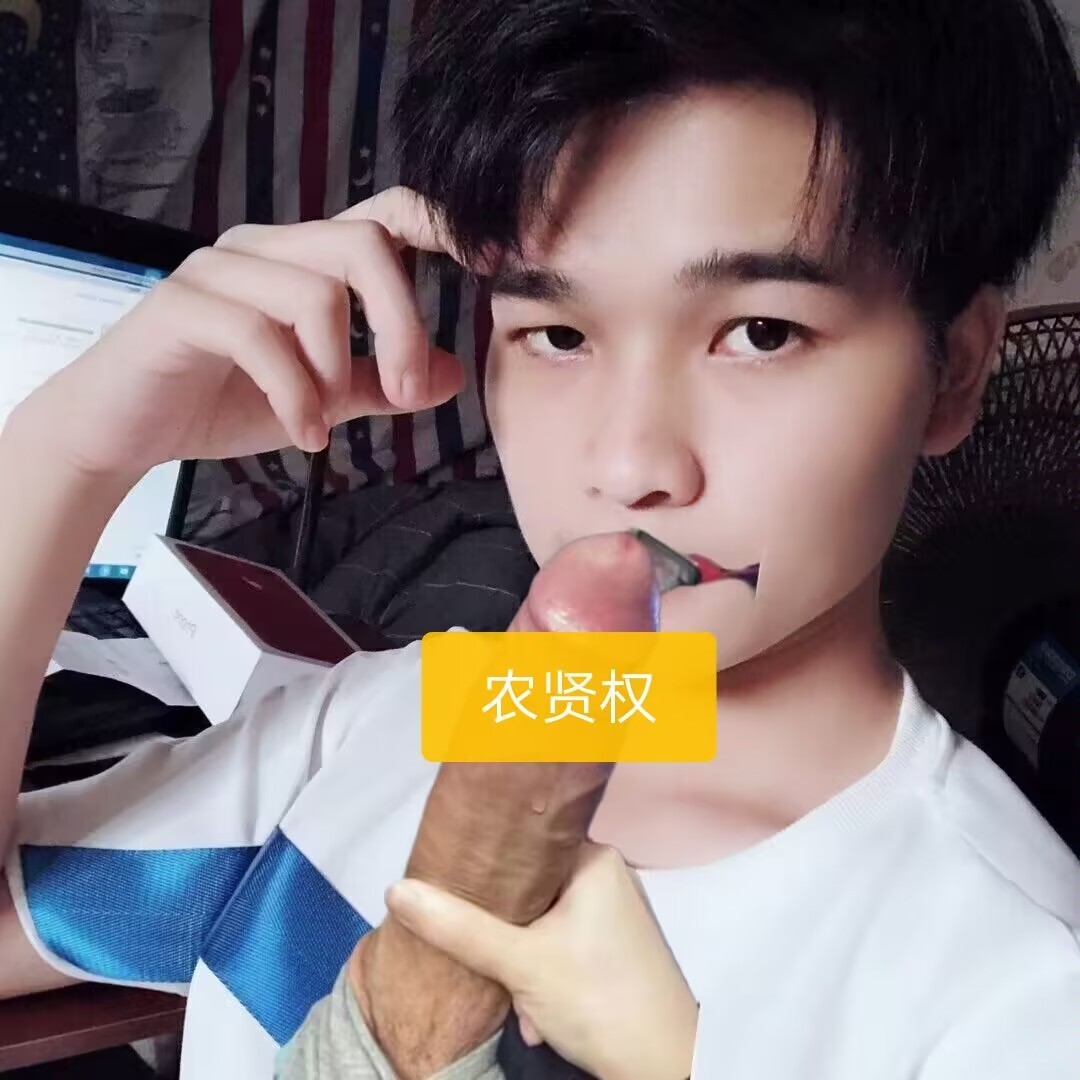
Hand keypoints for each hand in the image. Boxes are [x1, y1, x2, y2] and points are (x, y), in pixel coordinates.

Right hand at [14, 187, 463, 480]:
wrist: (124, 428)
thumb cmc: (224, 400)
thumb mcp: (322, 397)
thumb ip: (381, 383)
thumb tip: (453, 374)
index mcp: (304, 258)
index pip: (381, 215)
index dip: (440, 226)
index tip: (491, 261)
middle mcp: (265, 247)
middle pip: (364, 246)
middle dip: (402, 326)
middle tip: (408, 393)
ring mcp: (220, 270)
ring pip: (317, 292)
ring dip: (338, 372)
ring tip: (326, 420)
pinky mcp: (183, 306)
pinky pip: (261, 339)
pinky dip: (296, 397)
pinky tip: (304, 433)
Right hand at [385, 841, 698, 1079]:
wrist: (662, 1065)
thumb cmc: (602, 1001)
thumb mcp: (520, 962)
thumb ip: (459, 927)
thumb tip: (399, 889)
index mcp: (593, 859)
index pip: (526, 842)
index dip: (489, 866)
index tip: (456, 884)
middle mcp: (607, 878)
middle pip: (529, 889)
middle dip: (505, 934)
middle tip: (491, 960)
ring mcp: (612, 915)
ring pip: (542, 924)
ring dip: (522, 963)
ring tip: (518, 996)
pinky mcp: (613, 950)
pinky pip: (561, 947)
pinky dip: (544, 977)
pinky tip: (537, 1013)